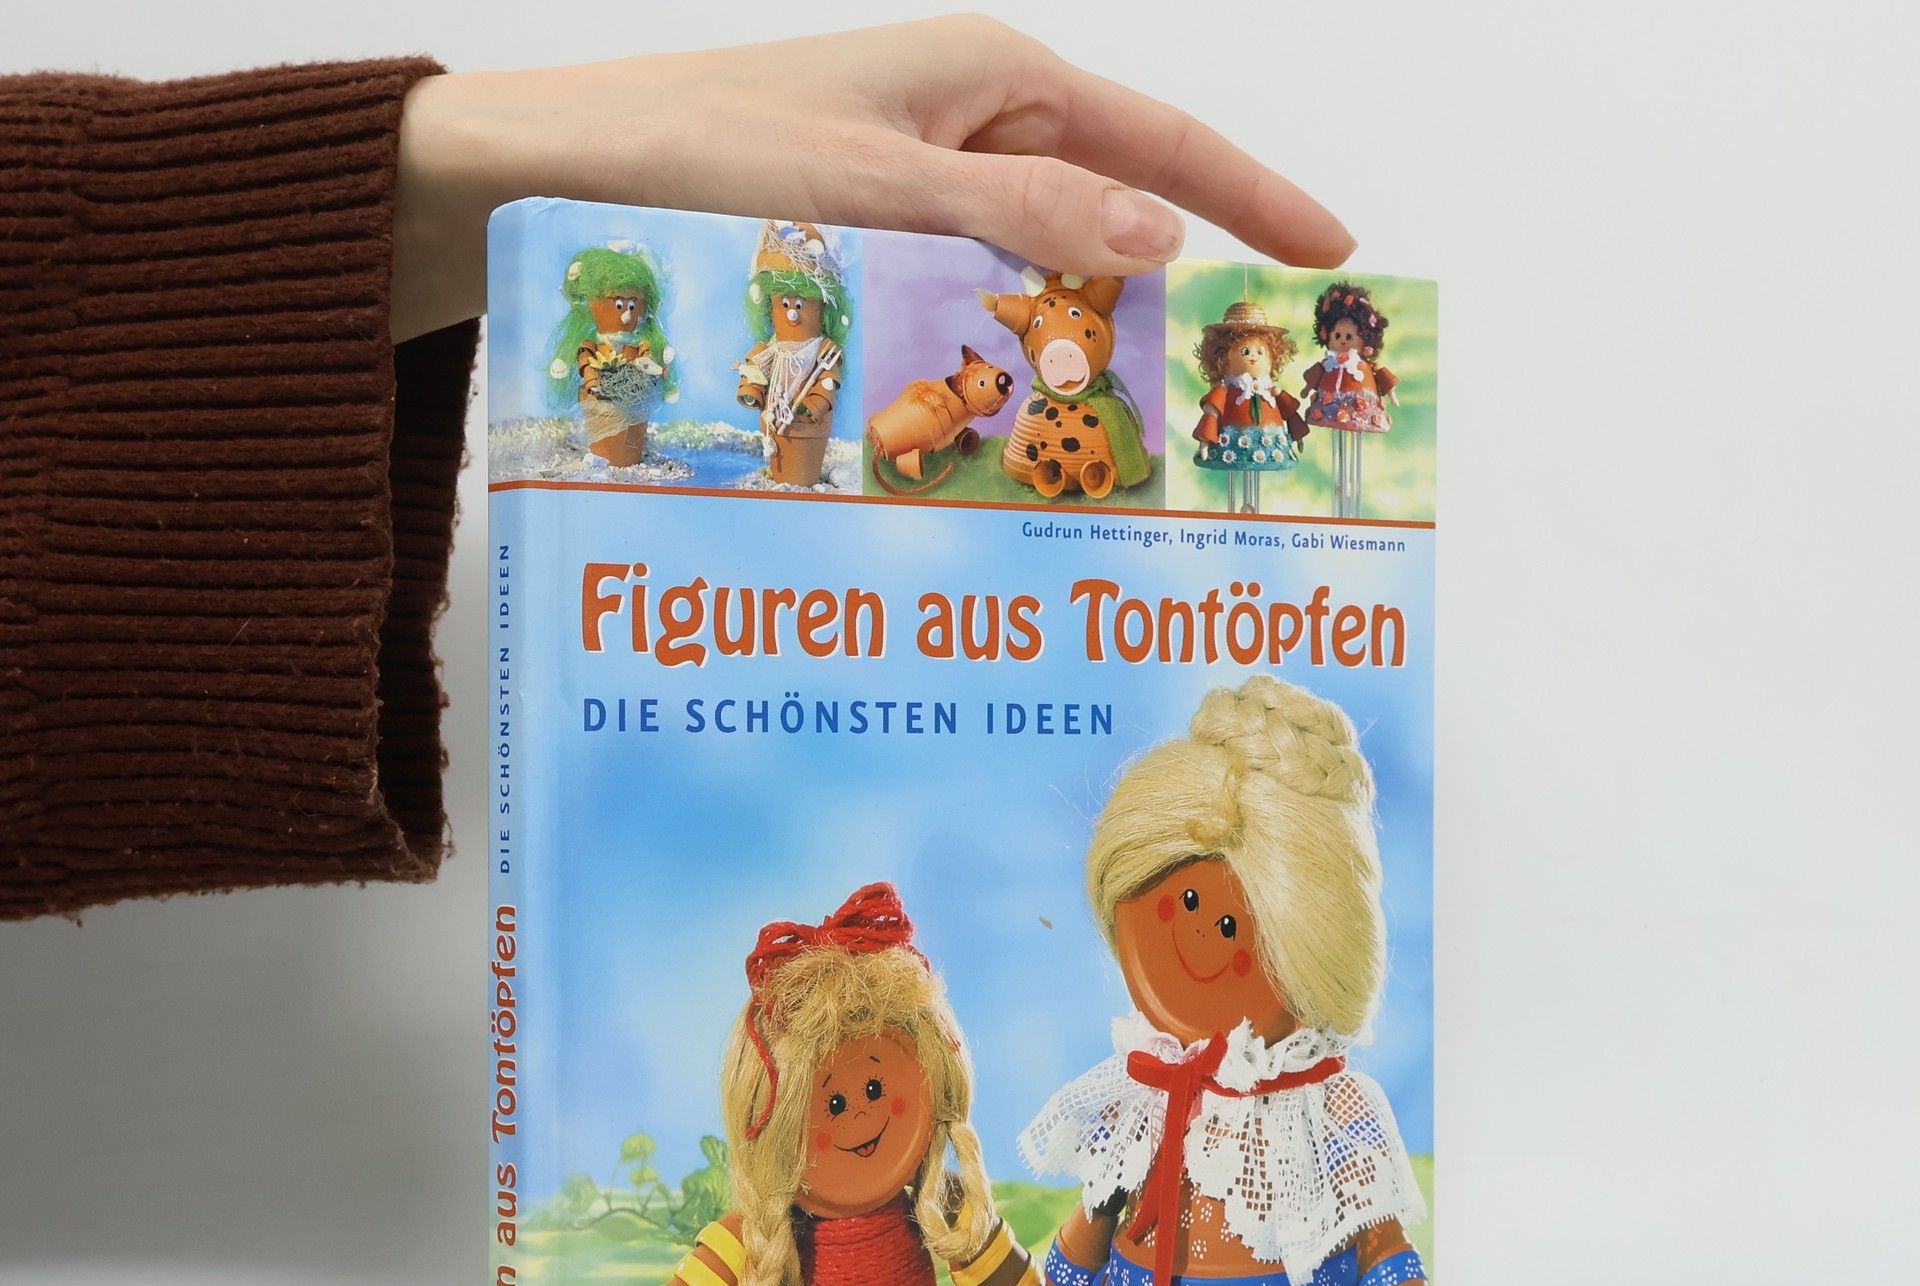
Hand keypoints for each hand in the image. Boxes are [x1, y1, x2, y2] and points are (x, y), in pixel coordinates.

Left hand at [392, 17, 1353, 339]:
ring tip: (1133, 433)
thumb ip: (1020, 213)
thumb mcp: (878, 182)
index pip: (1165, 143)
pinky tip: (1020, 418)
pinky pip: (977, 300)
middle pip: (1115, 212)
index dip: (1255, 200)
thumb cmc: (700, 155)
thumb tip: (1159, 239)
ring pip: (1045, 273)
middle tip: (1235, 390)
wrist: (562, 178)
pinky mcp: (881, 244)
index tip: (1331, 255)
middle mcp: (970, 127)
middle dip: (1175, 294)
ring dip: (1082, 343)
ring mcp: (926, 189)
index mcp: (993, 78)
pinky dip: (1006, 354)